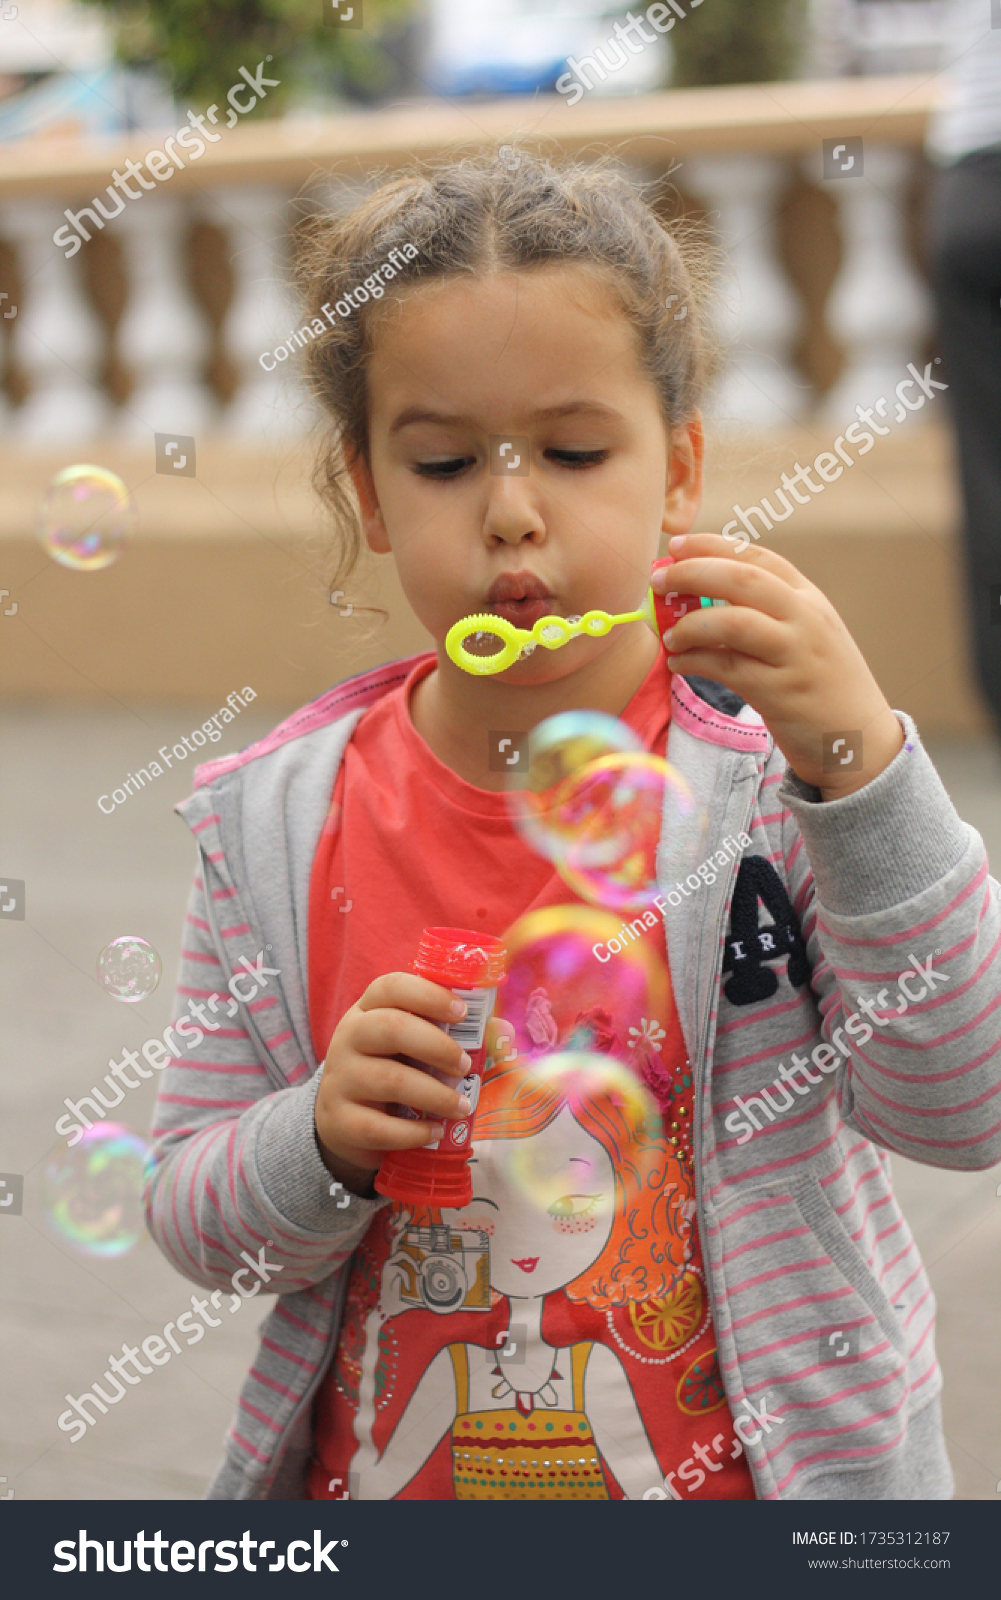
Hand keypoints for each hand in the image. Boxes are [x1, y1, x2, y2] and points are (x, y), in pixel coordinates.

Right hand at [314, 972, 472, 1193]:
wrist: (343, 1120)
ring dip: (436, 1095)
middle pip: (391, 1028)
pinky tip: (435, 1131)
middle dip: (438, 1046)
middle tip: (465, 1066)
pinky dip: (415, 1132)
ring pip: (391, 1080)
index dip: (429, 995)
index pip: (391, 987)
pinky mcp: (340, 1121)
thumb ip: (445, 1034)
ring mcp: (340, 1079)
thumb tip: (502, 1032)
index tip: (463, 1012)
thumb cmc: (388, 1071)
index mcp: (367, 1010)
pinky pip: (380, 1127)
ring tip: (462, 1106)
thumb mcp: (406, 1046)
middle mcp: (348, 1038)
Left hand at [652, 533, 903, 797]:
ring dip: (691, 624)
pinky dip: (694, 662)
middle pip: (741, 579)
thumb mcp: (807, 636)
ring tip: (669, 635)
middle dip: (692, 573)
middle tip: (658, 579)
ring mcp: (794, 654)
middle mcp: (805, 618)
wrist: (860, 741)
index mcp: (809, 599)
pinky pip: (726, 668)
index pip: (757, 557)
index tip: (675, 545)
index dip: (711, 546)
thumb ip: (767, 614)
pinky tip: (677, 665)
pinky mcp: (780, 692)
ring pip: (732, 622)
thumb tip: (698, 599)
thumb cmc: (822, 686)